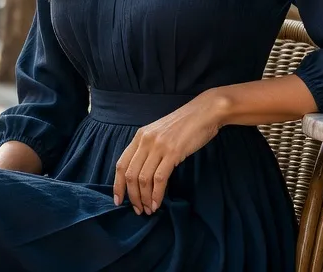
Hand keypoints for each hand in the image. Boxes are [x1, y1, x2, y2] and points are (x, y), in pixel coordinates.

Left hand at [113, 91, 227, 214]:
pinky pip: (159, 179)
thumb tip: (142, 174)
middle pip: (130, 174)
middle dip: (132, 196)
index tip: (118, 200)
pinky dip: (156, 194)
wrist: (205, 112)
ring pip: (143, 179)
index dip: (117, 185)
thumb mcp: (160, 133)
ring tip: (149, 209)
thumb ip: (149, 148)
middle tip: (138, 210)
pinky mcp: (173, 152)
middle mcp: (145, 141)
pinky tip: (158, 203)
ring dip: (144, 198)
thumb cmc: (185, 125)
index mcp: (140, 136)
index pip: (121, 164)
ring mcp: (158, 146)